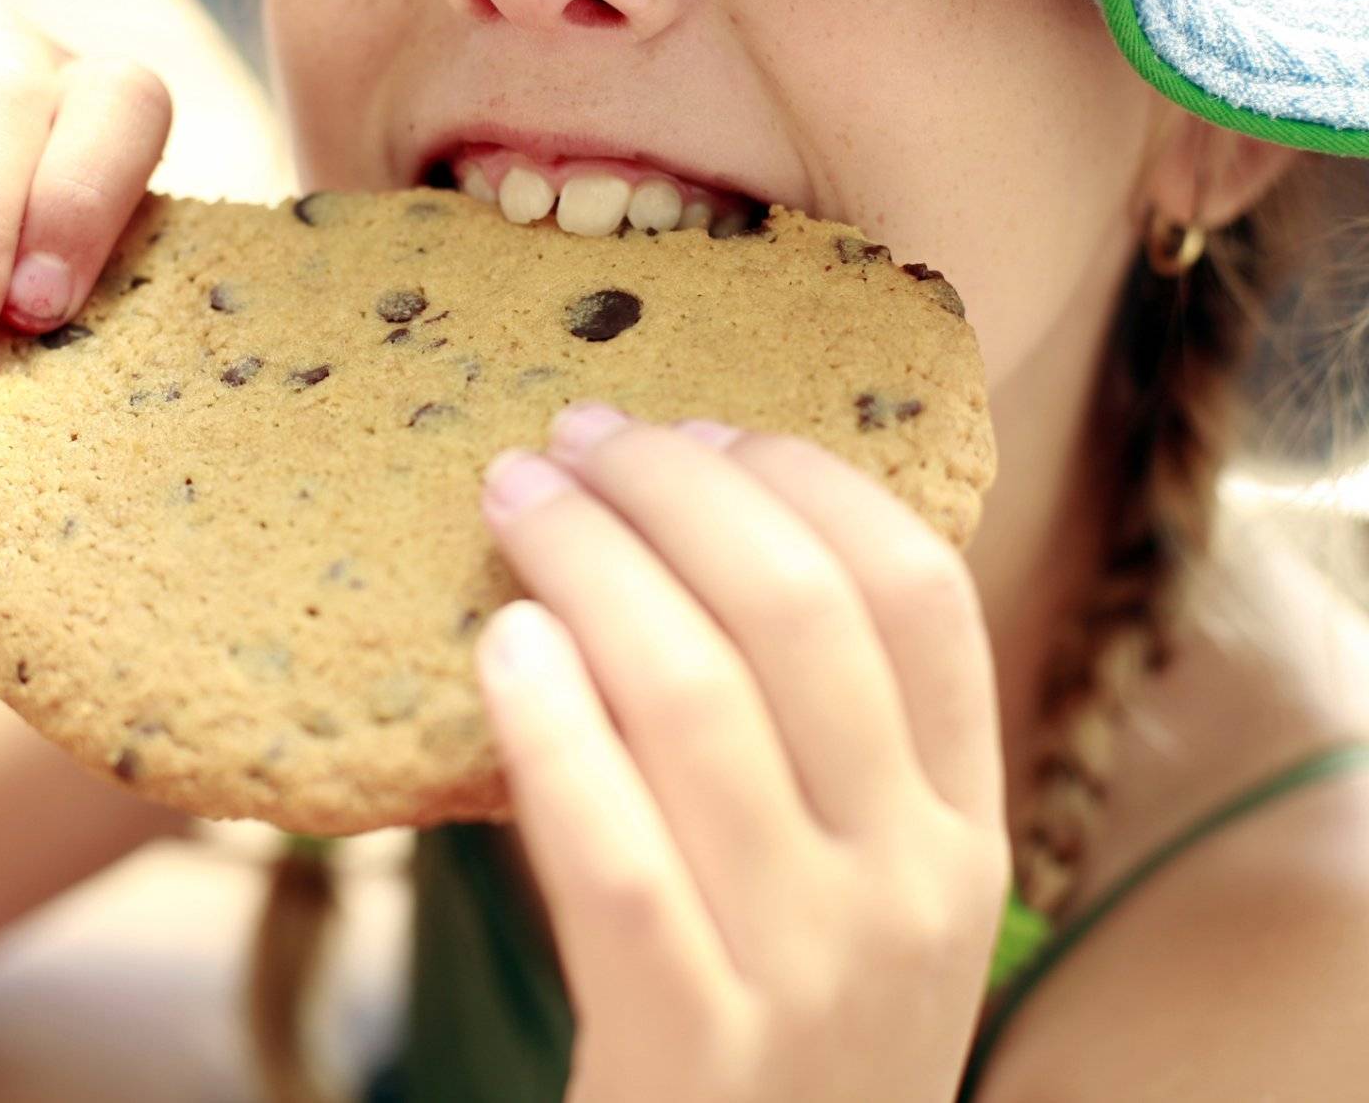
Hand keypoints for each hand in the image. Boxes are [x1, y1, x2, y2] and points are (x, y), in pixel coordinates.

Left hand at [474, 402, 1008, 1102]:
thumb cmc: (787, 1039)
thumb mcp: (862, 902)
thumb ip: (827, 760)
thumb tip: (698, 544)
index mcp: (962, 834)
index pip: (920, 598)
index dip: (806, 480)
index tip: (703, 423)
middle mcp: (910, 887)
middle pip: (797, 612)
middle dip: (673, 489)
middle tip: (573, 433)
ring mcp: (809, 970)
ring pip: (693, 699)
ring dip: (589, 565)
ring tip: (512, 497)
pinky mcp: (691, 1048)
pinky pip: (611, 850)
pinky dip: (550, 726)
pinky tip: (499, 645)